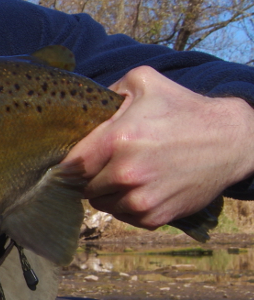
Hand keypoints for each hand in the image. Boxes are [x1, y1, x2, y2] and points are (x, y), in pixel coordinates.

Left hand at [66, 66, 253, 229]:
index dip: (69, 163)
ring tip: (126, 174)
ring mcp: (141, 199)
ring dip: (107, 192)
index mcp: (118, 139)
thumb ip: (105, 92)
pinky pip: (123, 216)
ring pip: (101, 203)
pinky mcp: (155, 217)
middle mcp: (126, 173)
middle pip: (83, 186)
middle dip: (90, 176)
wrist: (231, 140)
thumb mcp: (143, 82)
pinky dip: (126, 205)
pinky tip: (141, 187)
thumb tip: (79, 107)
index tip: (75, 160)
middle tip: (106, 164)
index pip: (71, 164)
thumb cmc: (183, 108)